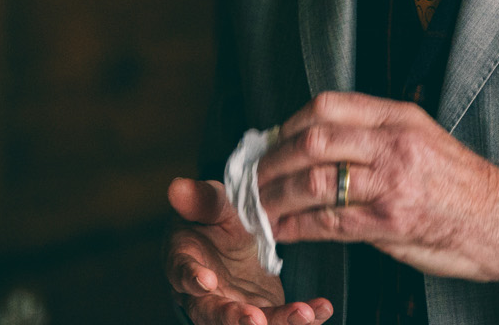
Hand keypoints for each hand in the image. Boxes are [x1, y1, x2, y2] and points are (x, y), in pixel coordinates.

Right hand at [166, 177, 334, 324]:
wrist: (236, 233)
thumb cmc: (215, 219)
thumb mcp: (211, 204)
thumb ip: (200, 200)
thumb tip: (176, 187)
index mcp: (185, 262)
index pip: (183, 274)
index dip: (192, 279)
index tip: (206, 280)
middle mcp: (206, 294)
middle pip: (214, 314)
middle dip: (234, 319)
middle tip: (254, 320)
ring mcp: (235, 306)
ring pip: (251, 323)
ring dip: (277, 322)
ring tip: (303, 314)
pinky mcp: (263, 311)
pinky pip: (281, 320)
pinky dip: (304, 317)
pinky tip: (322, 308)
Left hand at [255, 92, 498, 281]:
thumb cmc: (462, 183)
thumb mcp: (423, 137)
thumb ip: (376, 136)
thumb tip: (319, 146)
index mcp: (398, 118)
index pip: (328, 106)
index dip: (289, 123)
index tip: (271, 140)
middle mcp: (393, 144)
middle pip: (314, 140)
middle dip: (274, 160)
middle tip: (253, 175)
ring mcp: (392, 183)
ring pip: (316, 182)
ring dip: (278, 196)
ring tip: (259, 206)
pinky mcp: (392, 222)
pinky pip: (331, 222)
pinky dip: (298, 227)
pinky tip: (283, 230)